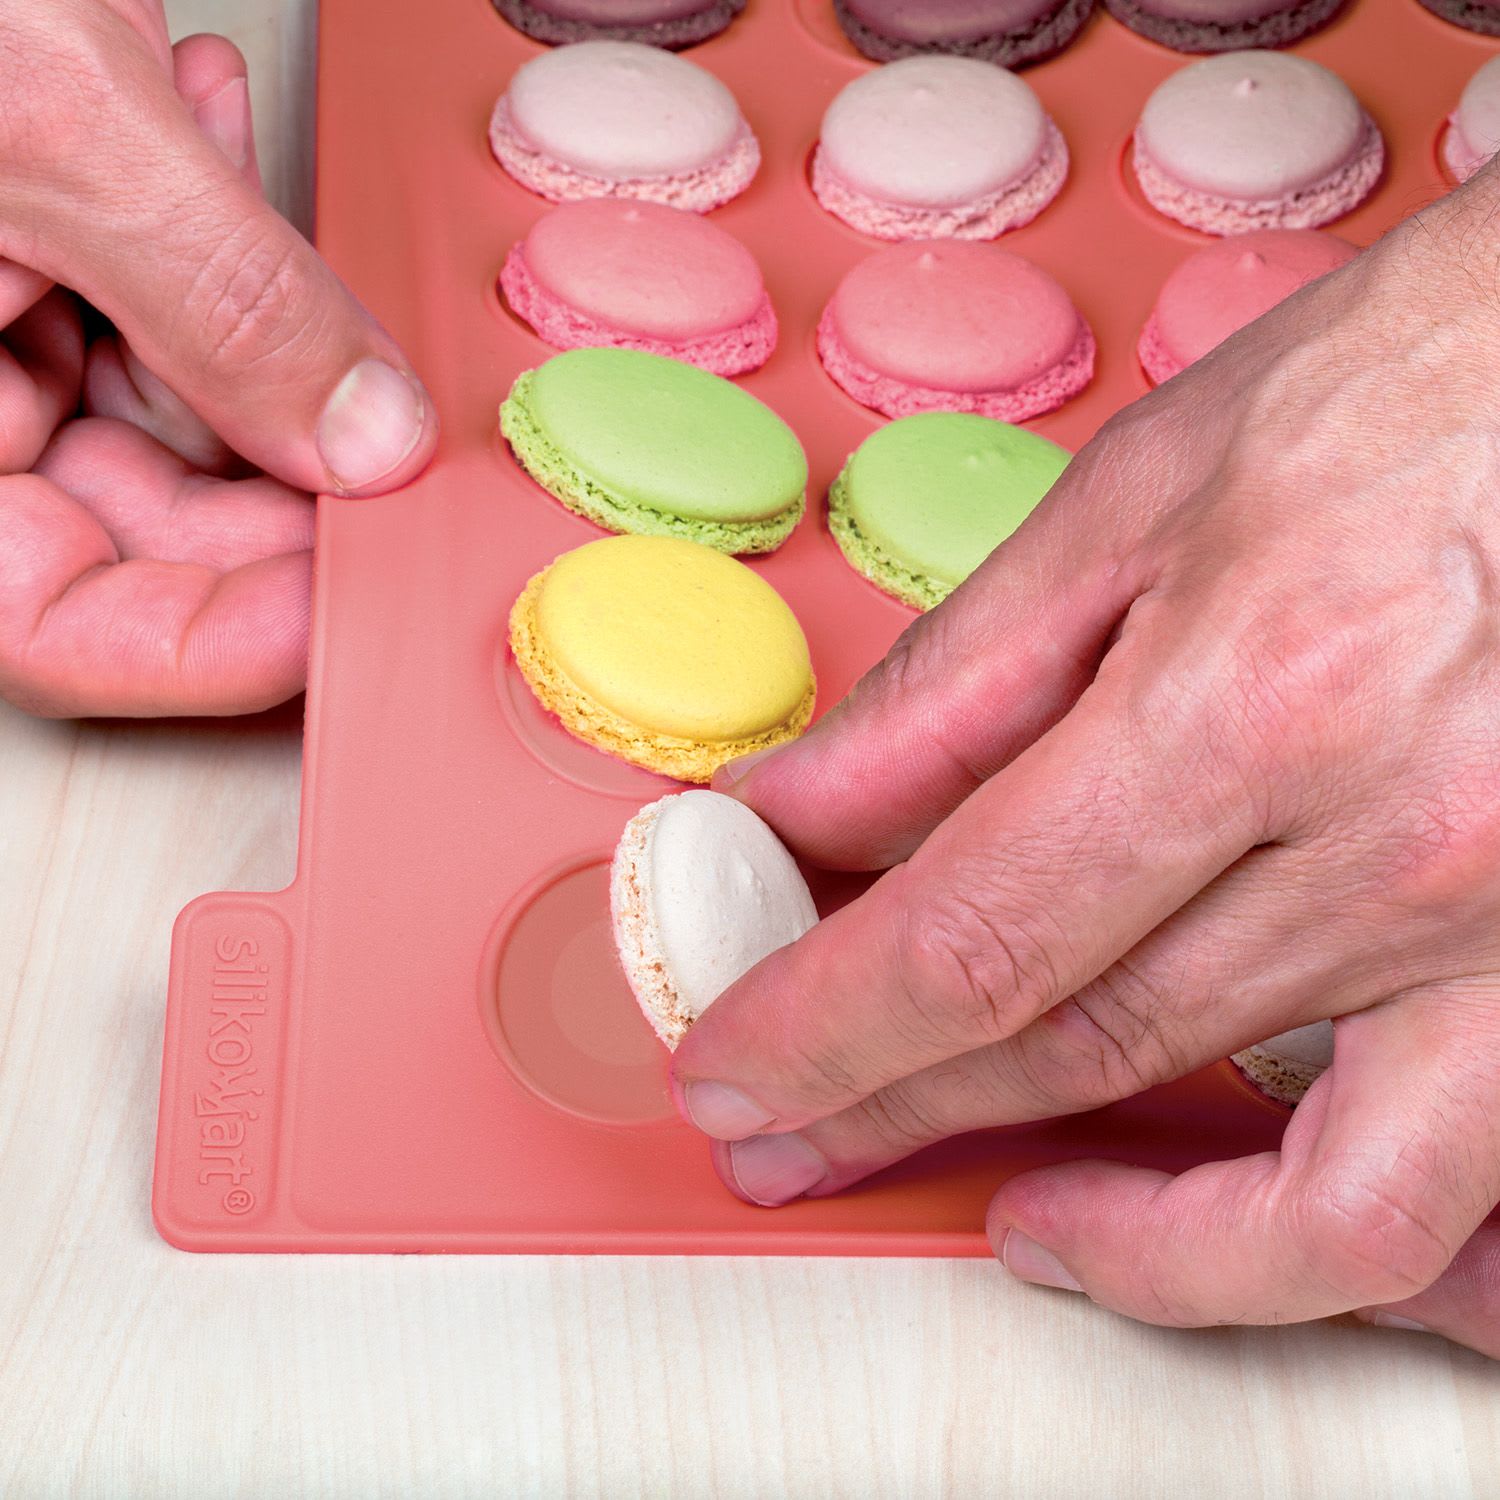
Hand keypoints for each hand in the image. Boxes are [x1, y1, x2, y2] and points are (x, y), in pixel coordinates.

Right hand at [0, 2, 437, 716]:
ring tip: (283, 228)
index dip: (214, 642)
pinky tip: (217, 138)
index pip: (55, 622)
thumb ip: (220, 297)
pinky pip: (144, 306)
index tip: (353, 604)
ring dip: (265, 342)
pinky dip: (214, 246)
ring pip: (168, 418)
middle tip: (396, 446)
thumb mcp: (53, 116)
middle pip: (137, 533)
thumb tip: (366, 439)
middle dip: (286, 484)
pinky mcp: (18, 247)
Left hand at [672, 167, 1499, 1357]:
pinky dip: (1274, 1247)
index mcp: (1259, 697)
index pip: (972, 938)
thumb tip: (801, 813)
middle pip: (1080, 1046)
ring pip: (1265, 1185)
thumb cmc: (1415, 391)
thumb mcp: (1138, 502)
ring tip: (977, 1206)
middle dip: (891, 1103)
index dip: (820, 1027)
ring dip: (1087, 1227)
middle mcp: (1403, 846)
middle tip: (781, 1124)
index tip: (732, 1064)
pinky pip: (1424, 1207)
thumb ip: (954, 689)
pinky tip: (1175, 1218)